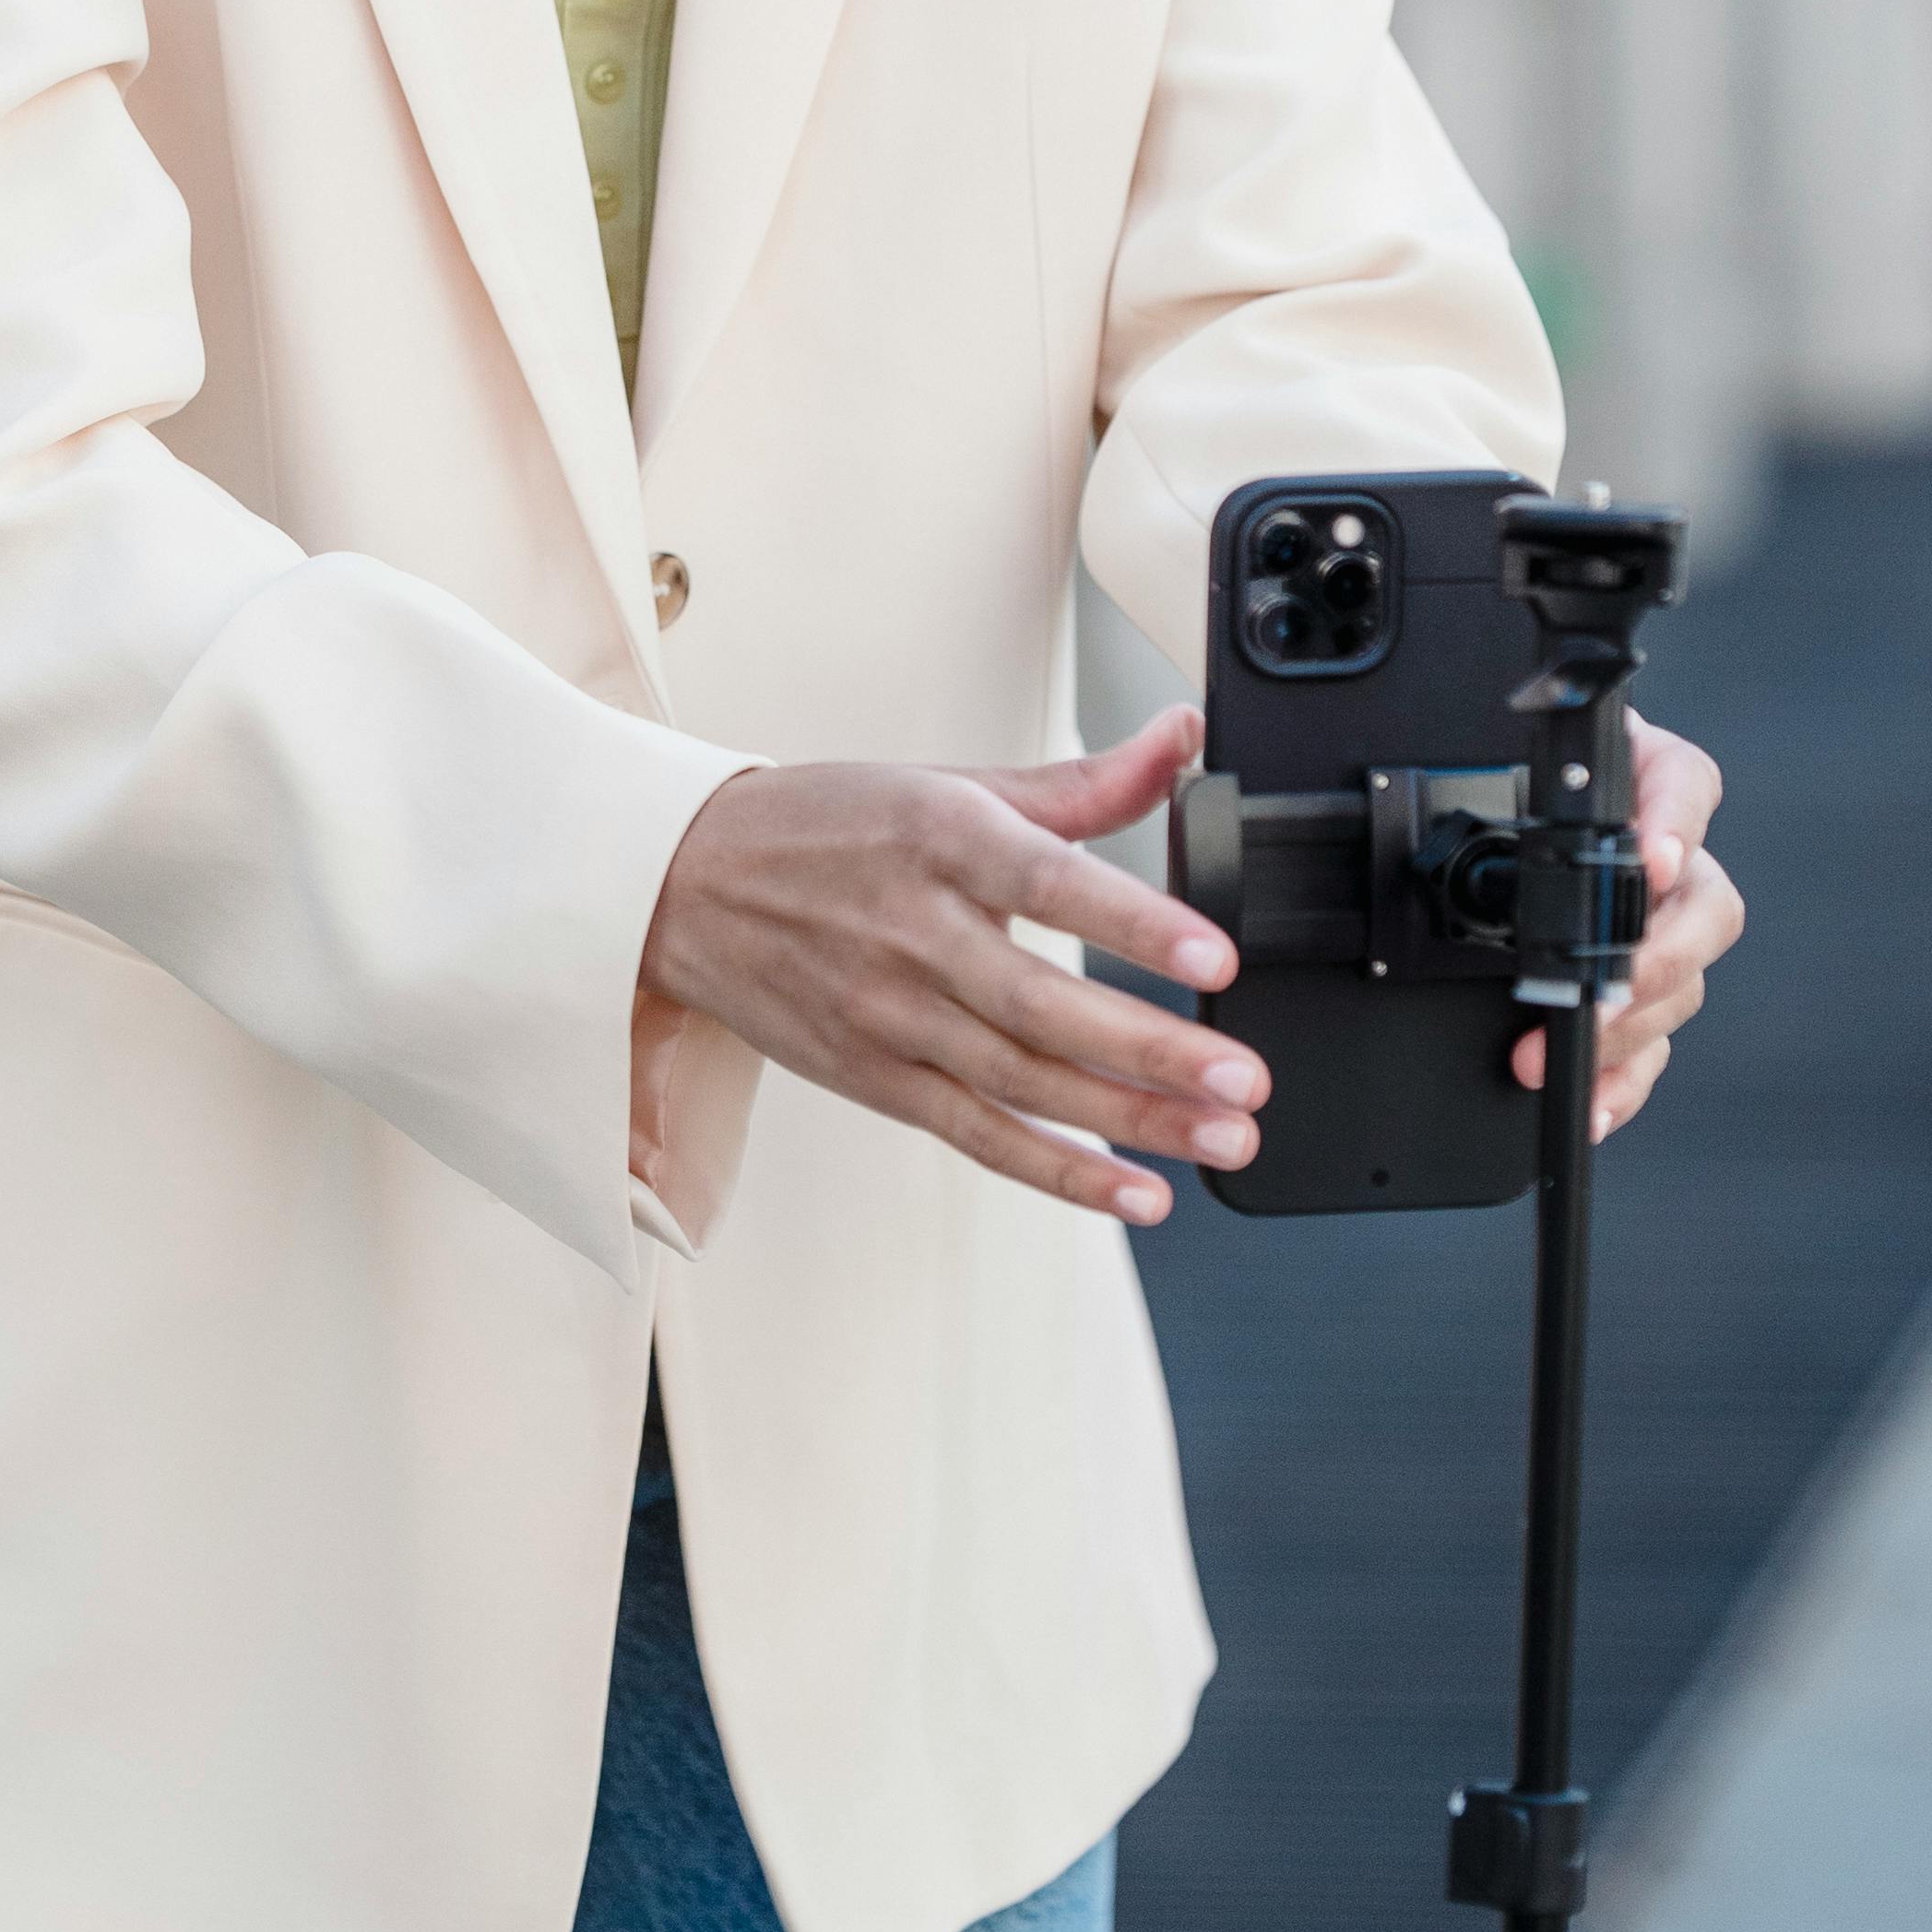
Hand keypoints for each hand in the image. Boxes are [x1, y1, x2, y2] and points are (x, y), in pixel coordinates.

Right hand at [637, 710, 1256, 1223]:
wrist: (688, 883)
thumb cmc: (833, 826)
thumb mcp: (951, 784)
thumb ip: (1081, 782)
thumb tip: (1181, 738)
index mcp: (939, 837)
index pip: (1050, 882)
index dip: (1135, 924)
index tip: (1214, 957)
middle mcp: (914, 931)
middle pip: (1044, 1006)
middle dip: (1153, 1052)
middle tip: (1244, 1083)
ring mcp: (890, 1016)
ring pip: (1024, 1082)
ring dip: (1131, 1121)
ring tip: (1221, 1137)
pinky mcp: (875, 1079)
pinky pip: (978, 1135)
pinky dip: (1059, 1172)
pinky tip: (1137, 1193)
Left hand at [1511, 712, 1744, 1138]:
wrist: (1486, 801)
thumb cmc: (1504, 773)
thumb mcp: (1507, 754)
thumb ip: (1514, 760)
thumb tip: (1501, 782)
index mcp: (1643, 778)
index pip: (1686, 782)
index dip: (1677, 822)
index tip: (1654, 859)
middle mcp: (1667, 859)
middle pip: (1704, 908)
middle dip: (1654, 960)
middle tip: (1602, 992)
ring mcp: (1659, 932)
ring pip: (1680, 987)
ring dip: (1626, 1029)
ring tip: (1560, 1054)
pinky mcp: (1633, 996)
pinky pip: (1649, 1044)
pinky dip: (1621, 1081)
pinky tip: (1590, 1102)